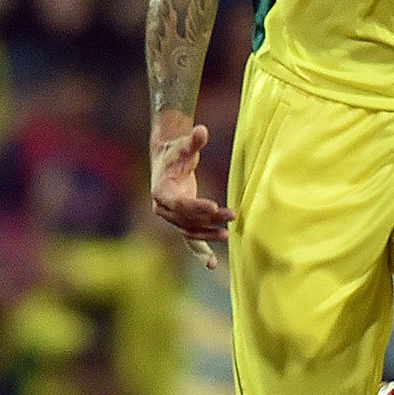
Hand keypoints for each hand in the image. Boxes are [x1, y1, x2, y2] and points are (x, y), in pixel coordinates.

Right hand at [150, 123, 234, 269]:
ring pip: (190, 230)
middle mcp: (162, 208)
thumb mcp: (184, 145)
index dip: (196, 206)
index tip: (215, 206)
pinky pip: (190, 240)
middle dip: (209, 219)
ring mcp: (171, 219)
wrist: (167, 161)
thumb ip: (193, 140)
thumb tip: (201, 129)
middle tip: (232, 215)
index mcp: (160, 191)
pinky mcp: (180, 223)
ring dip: (209, 233)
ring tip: (228, 234)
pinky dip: (201, 252)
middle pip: (187, 218)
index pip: (179, 203)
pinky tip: (213, 265)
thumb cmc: (177, 152)